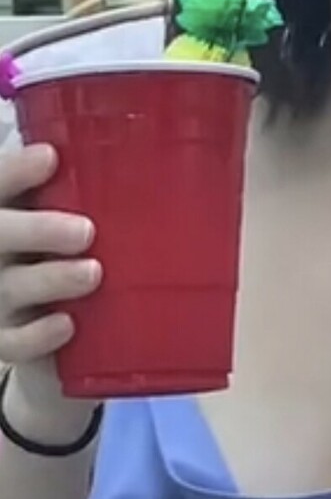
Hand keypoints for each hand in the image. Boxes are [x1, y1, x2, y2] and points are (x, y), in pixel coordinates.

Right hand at [0, 143, 101, 428]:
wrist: (55, 323)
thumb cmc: (70, 252)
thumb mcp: (72, 217)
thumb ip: (85, 195)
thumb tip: (148, 163)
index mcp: (6, 211)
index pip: (0, 184)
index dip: (17, 172)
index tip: (51, 157)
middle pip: (0, 233)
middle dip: (38, 230)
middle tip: (86, 232)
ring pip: (10, 287)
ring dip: (51, 279)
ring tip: (93, 273)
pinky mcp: (6, 338)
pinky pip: (14, 342)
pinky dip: (38, 336)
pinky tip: (68, 325)